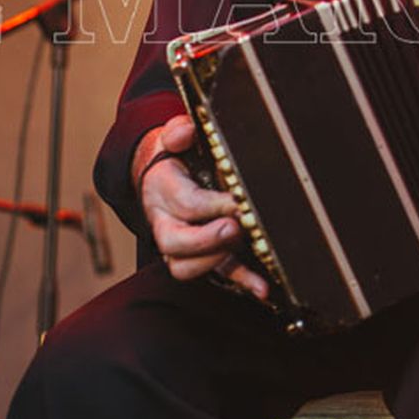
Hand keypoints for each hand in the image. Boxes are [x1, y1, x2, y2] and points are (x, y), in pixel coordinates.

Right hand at [134, 115, 268, 300]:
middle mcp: (165, 223)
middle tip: (235, 228)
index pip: (185, 203)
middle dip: (207, 240)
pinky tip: (262, 287)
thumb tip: (186, 130)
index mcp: (162, 191)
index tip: (236, 201)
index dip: (210, 206)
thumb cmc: (171, 157)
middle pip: (175, 243)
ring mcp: (181, 245)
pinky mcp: (202, 256)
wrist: (156, 178)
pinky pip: (217, 274)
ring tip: (243, 245)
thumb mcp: (170, 138)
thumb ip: (177, 132)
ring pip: (186, 266)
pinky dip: (240, 281)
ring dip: (217, 261)